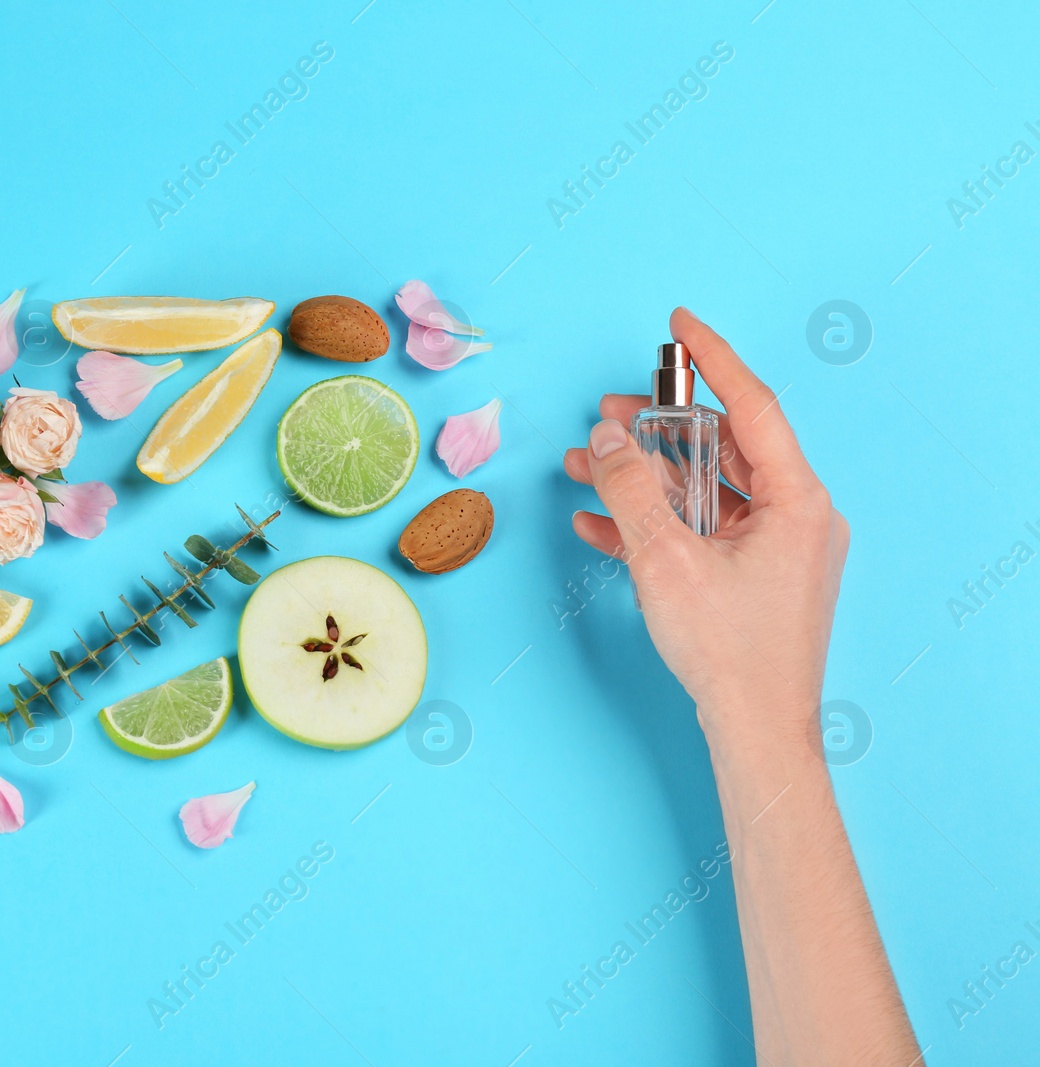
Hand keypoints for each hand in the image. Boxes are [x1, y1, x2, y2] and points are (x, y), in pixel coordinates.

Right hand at [563, 308, 848, 749]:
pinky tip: (600, 521)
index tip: (680, 325)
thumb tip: (603, 437)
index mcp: (799, 501)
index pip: (753, 407)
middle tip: (607, 411)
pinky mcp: (755, 577)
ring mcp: (778, 549)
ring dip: (644, 478)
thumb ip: (630, 489)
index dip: (713, 360)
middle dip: (657, 428)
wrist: (754, 732)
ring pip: (706, 489)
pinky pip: (703, 530)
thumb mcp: (666, 559)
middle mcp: (798, 517)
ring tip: (586, 465)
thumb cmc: (729, 653)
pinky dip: (656, 521)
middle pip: (723, 448)